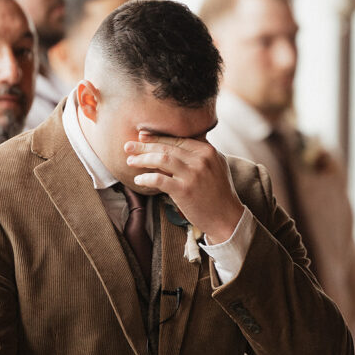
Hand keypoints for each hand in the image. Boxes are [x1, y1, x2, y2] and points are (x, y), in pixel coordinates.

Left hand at [125, 132, 244, 243]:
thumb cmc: (219, 193)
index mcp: (207, 150)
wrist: (227, 218)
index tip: (142, 137)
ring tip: (130, 161)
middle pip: (166, 147)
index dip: (157, 137)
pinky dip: (146, 178)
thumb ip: (200, 153)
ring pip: (161, 159)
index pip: (177, 139)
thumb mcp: (217, 165)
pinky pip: (159, 180)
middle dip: (144, 146)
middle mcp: (201, 159)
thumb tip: (178, 143)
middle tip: (128, 146)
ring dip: (142, 159)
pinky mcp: (184, 190)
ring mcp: (193, 174)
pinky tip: (138, 180)